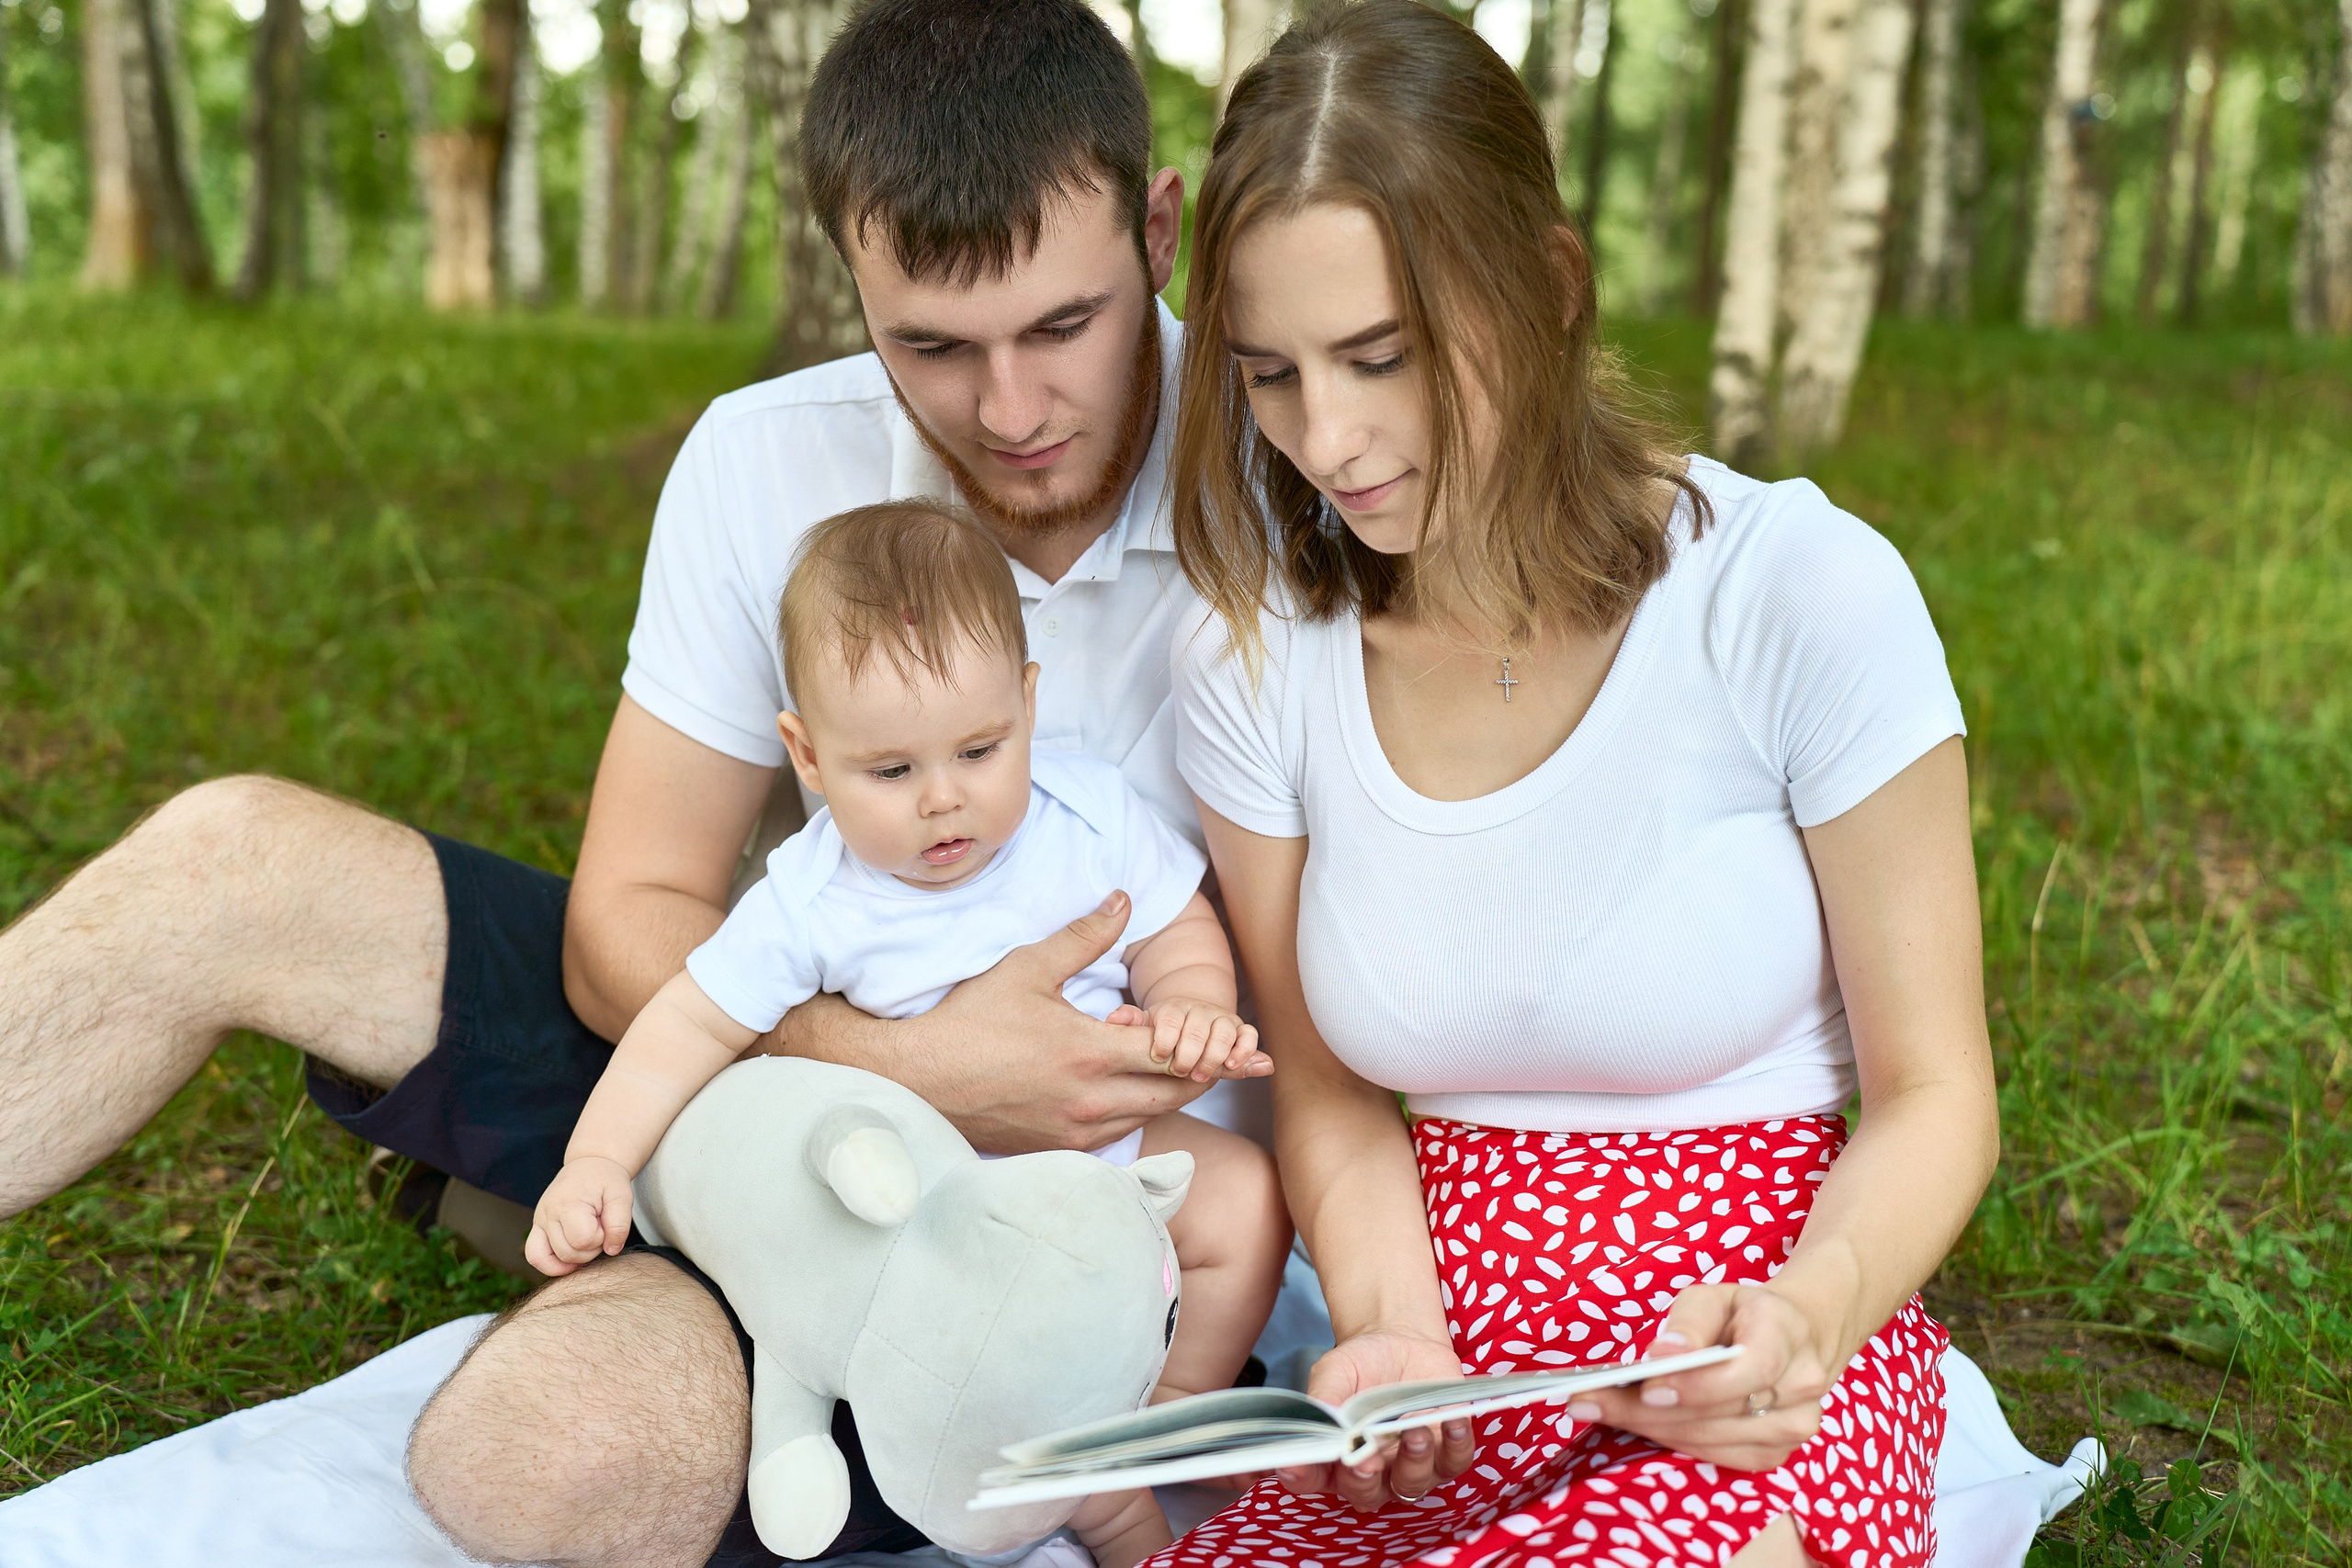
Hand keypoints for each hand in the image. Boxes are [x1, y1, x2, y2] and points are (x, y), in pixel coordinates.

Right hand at [524, 1155, 634, 1275]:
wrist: (589, 1165)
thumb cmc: (606, 1180)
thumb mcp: (622, 1195)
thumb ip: (620, 1223)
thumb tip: (611, 1250)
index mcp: (567, 1204)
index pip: (583, 1240)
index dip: (601, 1237)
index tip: (605, 1222)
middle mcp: (547, 1214)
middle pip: (568, 1253)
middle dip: (591, 1249)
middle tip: (598, 1229)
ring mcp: (539, 1222)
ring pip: (551, 1260)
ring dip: (575, 1257)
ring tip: (586, 1239)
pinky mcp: (537, 1228)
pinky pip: (535, 1257)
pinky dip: (553, 1265)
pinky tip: (571, 1259)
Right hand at [779, 892, 1211, 1153]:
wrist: (916, 1082)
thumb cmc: (968, 1021)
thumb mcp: (1028, 969)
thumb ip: (1084, 936)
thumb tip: (1124, 900)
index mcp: (1091, 1053)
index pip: (1176, 1056)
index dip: (1218, 1051)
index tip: (1253, 1050)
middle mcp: (1092, 1100)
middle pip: (1175, 1093)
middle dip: (1204, 1073)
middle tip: (1231, 1058)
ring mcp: (1076, 1132)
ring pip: (1149, 1116)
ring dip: (1168, 1092)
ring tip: (1175, 1066)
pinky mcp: (1058, 1149)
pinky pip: (1117, 1135)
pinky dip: (1133, 1111)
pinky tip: (1126, 1090)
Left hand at [1101, 997, 1269, 1082]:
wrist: (1188, 1021)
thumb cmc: (1161, 1032)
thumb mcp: (1142, 1027)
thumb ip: (1129, 1022)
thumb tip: (1113, 1018)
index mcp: (1174, 1009)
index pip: (1171, 1019)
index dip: (1165, 1040)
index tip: (1159, 1057)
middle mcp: (1200, 1010)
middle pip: (1198, 1029)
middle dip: (1188, 1055)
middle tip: (1179, 1072)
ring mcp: (1222, 1019)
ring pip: (1225, 1033)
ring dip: (1214, 1057)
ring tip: (1200, 1077)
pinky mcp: (1241, 1030)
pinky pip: (1249, 1035)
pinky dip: (1245, 1051)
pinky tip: (1232, 1067)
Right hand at [1276, 1328, 1472, 1512]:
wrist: (1402, 1344)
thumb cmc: (1362, 1363)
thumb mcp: (1336, 1370)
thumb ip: (1326, 1395)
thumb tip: (1322, 1415)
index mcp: (1333, 1458)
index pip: (1311, 1478)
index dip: (1301, 1475)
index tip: (1295, 1464)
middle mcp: (1370, 1473)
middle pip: (1363, 1492)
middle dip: (1364, 1478)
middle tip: (1366, 1459)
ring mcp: (1409, 1468)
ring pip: (1410, 1483)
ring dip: (1413, 1461)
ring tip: (1415, 1431)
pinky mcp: (1446, 1455)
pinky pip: (1454, 1462)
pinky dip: (1457, 1444)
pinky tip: (1454, 1421)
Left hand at [1562, 1283, 1833, 1471]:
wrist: (1795, 1338)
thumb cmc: (1741, 1313)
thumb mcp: (1713, 1296)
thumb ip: (1689, 1322)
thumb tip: (1662, 1357)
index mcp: (1787, 1331)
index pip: (1750, 1367)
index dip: (1698, 1384)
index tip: (1647, 1387)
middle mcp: (1801, 1383)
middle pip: (1722, 1411)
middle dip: (1649, 1410)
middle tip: (1588, 1401)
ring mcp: (1795, 1425)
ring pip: (1715, 1439)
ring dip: (1652, 1428)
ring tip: (1599, 1411)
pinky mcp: (1777, 1452)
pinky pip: (1718, 1456)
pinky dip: (1673, 1442)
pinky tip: (1636, 1425)